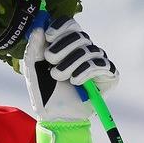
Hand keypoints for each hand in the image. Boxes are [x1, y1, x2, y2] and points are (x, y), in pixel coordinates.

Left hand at [25, 18, 116, 142]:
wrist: (56, 117)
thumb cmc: (44, 93)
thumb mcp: (34, 70)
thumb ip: (34, 49)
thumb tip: (37, 28)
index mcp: (67, 46)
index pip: (71, 25)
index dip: (61, 26)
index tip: (49, 35)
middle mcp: (85, 51)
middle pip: (79, 35)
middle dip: (61, 47)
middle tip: (50, 60)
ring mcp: (99, 61)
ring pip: (88, 50)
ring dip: (69, 64)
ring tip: (58, 77)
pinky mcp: (110, 74)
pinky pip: (100, 63)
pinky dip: (84, 71)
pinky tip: (75, 81)